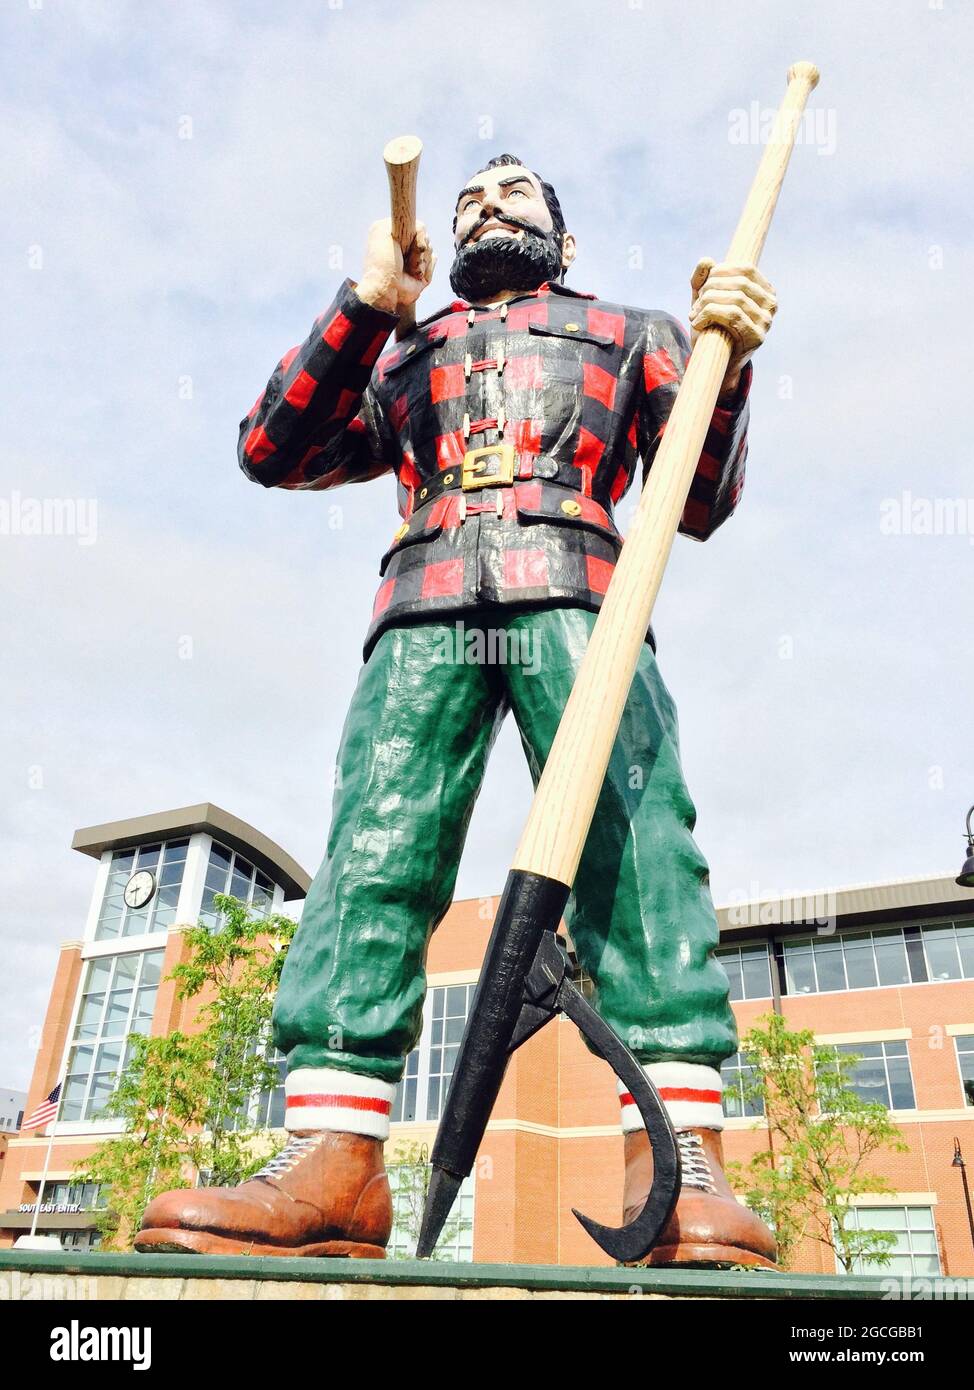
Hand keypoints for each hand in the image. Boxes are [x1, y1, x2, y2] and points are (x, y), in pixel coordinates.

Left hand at [356, 218, 435, 315]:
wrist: (387, 288)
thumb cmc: (382, 261)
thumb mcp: (382, 229)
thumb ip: (400, 218)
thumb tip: (419, 228)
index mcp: (395, 234)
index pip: (415, 224)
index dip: (414, 232)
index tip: (404, 241)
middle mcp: (406, 245)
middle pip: (425, 234)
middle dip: (417, 246)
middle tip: (404, 256)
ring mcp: (416, 258)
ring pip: (430, 248)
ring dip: (419, 259)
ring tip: (408, 269)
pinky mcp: (424, 270)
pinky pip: (434, 260)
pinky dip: (425, 268)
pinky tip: (415, 275)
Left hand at [688, 258, 776, 397]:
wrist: (714, 362)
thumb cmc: (712, 326)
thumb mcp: (704, 300)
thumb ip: (702, 279)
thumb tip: (706, 260)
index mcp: (764, 290)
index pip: (745, 269)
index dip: (721, 271)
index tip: (703, 286)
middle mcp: (771, 304)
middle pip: (739, 283)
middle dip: (711, 289)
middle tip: (696, 304)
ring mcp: (766, 321)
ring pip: (735, 299)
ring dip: (707, 303)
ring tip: (694, 314)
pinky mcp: (757, 336)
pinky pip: (733, 315)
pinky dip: (709, 315)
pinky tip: (697, 323)